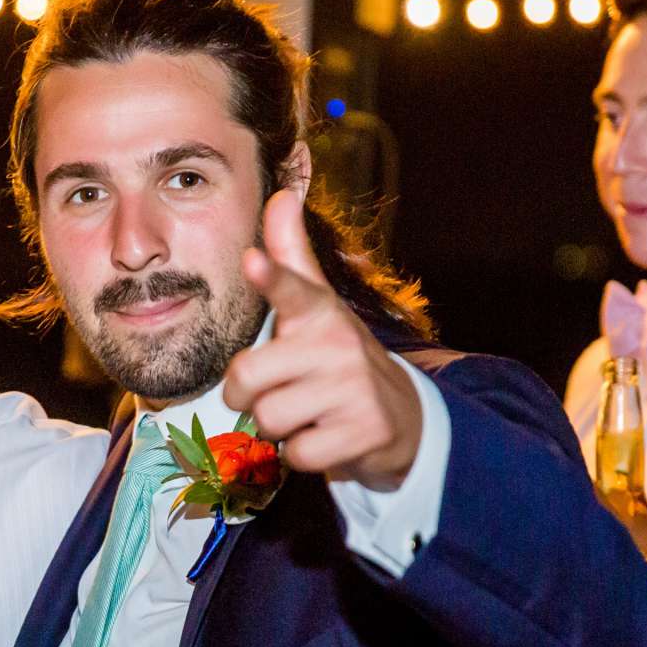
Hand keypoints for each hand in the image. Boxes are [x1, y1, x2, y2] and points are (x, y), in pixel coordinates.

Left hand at [223, 186, 423, 491]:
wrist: (401, 416)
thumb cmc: (336, 357)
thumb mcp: (316, 307)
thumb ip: (291, 256)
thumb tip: (282, 191)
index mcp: (319, 311)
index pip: (292, 288)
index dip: (270, 277)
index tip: (252, 261)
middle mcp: (339, 344)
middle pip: (246, 379)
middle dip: (250, 397)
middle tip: (281, 391)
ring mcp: (354, 390)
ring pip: (269, 420)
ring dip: (279, 428)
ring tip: (308, 414)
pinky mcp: (364, 432)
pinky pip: (296, 454)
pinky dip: (304, 455)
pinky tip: (327, 437)